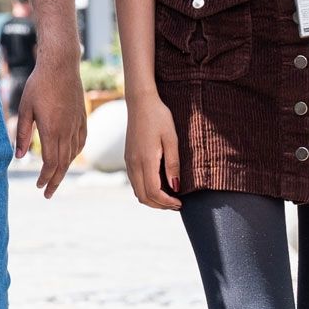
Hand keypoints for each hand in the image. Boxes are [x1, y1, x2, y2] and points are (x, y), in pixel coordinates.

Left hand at [21, 57, 85, 198]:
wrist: (61, 66)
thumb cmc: (39, 85)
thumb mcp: (25, 109)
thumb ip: (21, 134)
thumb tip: (18, 156)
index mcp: (52, 130)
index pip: (50, 163)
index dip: (45, 177)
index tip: (39, 187)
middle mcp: (67, 131)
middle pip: (63, 164)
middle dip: (54, 180)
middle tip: (48, 194)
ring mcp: (77, 124)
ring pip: (72, 155)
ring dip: (64, 169)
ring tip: (55, 179)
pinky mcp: (82, 118)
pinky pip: (81, 142)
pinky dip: (74, 154)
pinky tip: (69, 158)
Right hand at [124, 92, 182, 210]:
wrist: (140, 103)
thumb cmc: (159, 118)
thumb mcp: (172, 139)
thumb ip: (173, 164)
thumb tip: (176, 187)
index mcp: (145, 160)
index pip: (153, 192)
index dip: (167, 202)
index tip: (180, 203)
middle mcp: (133, 164)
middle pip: (143, 196)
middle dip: (159, 205)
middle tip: (176, 204)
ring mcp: (128, 162)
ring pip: (137, 191)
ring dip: (152, 199)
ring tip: (169, 197)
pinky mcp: (128, 159)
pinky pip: (135, 182)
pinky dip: (146, 190)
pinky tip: (159, 185)